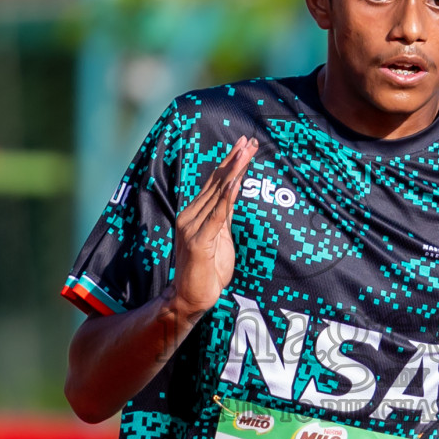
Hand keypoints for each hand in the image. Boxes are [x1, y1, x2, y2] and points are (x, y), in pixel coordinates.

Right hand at [170, 136, 258, 318]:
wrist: (190, 298)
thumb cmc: (206, 272)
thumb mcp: (220, 239)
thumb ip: (223, 217)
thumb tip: (232, 195)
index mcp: (195, 214)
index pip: (215, 183)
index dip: (230, 163)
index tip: (244, 144)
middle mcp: (190, 216)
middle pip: (216, 182)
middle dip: (234, 160)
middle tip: (248, 140)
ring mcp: (192, 227)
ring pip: (217, 194)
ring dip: (233, 171)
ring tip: (246, 152)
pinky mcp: (198, 241)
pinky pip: (217, 216)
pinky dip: (227, 197)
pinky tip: (235, 182)